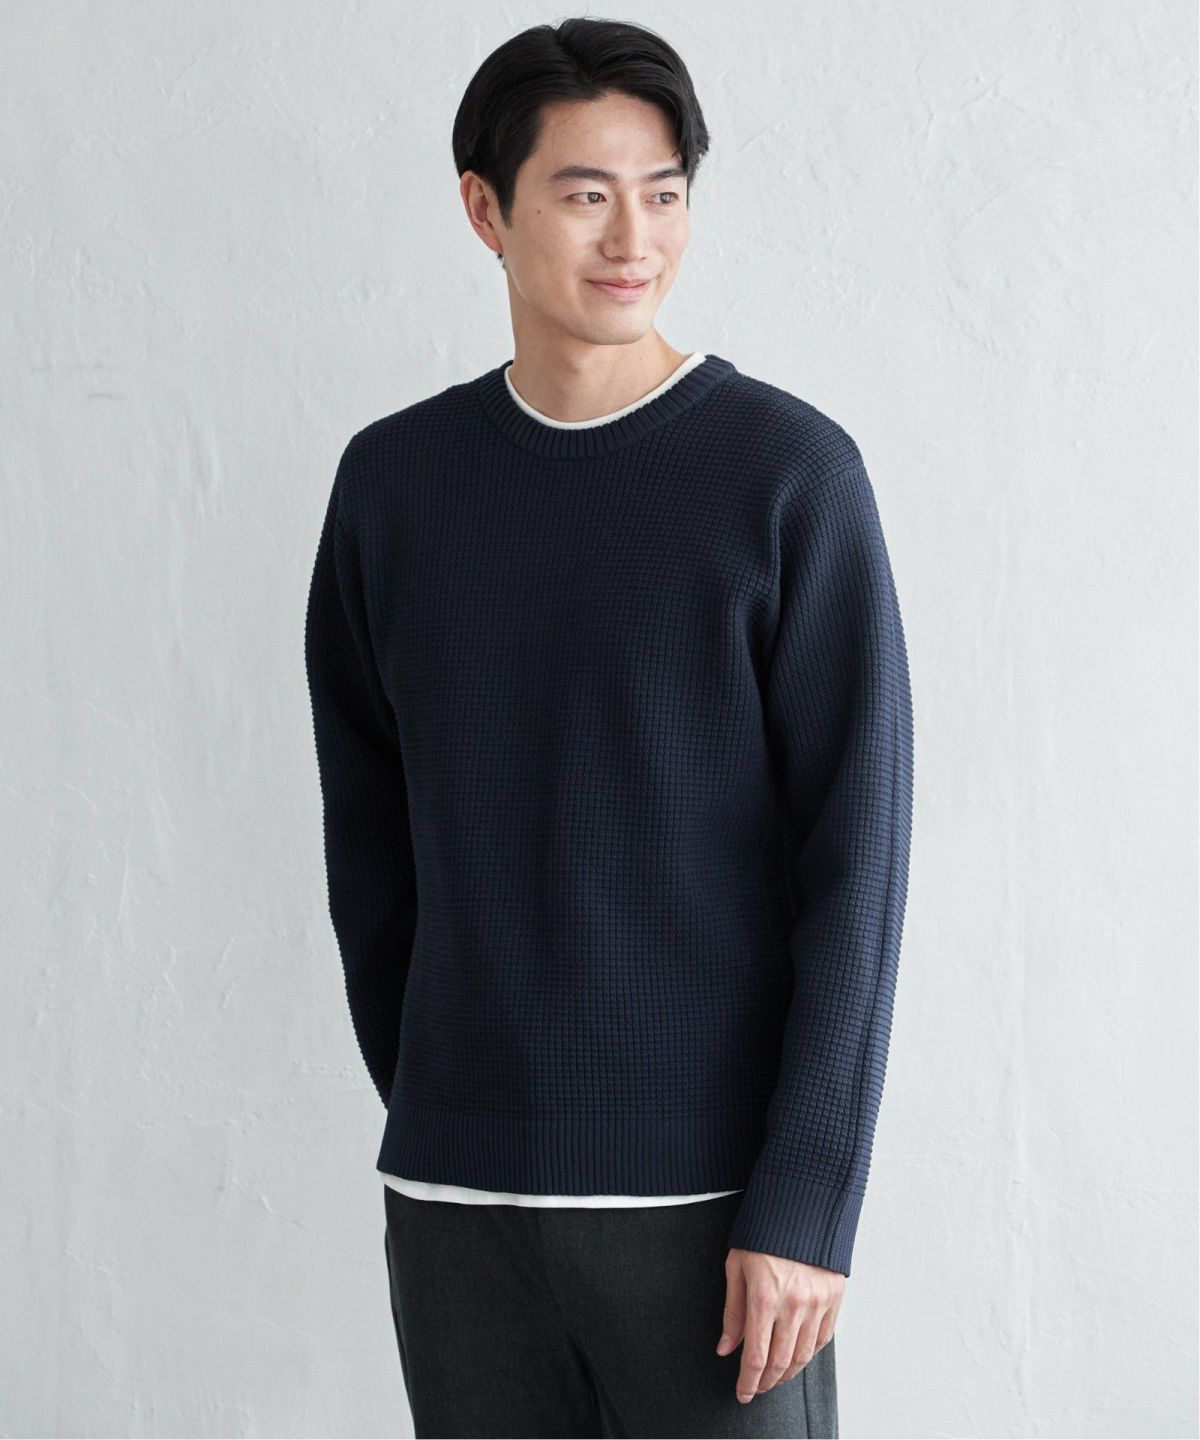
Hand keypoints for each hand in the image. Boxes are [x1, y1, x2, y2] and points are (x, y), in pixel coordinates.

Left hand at [715, 1248, 843, 1402]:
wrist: (800, 1205)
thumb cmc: (762, 1235)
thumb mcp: (736, 1267)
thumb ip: (733, 1312)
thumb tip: (725, 1349)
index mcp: (764, 1298)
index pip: (756, 1356)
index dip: (748, 1382)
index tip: (742, 1393)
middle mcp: (794, 1305)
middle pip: (781, 1363)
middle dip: (766, 1382)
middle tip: (756, 1387)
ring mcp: (817, 1303)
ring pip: (804, 1356)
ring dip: (788, 1373)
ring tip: (775, 1376)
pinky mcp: (834, 1297)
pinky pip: (823, 1339)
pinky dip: (809, 1353)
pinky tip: (798, 1355)